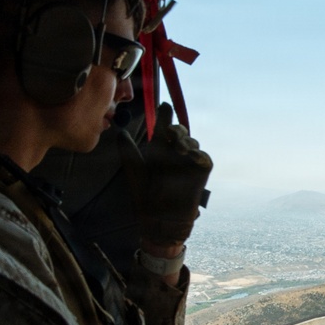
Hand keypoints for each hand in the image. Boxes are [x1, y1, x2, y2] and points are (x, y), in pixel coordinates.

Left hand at [117, 103, 212, 245]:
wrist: (160, 219)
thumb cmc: (145, 197)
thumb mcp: (134, 171)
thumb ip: (129, 152)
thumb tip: (120, 132)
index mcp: (159, 150)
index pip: (163, 128)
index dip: (164, 116)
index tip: (163, 105)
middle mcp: (175, 154)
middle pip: (180, 131)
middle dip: (176, 128)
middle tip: (169, 131)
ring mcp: (189, 162)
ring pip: (192, 142)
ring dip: (185, 141)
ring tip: (177, 147)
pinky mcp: (201, 172)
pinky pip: (204, 158)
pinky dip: (198, 154)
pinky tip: (190, 154)